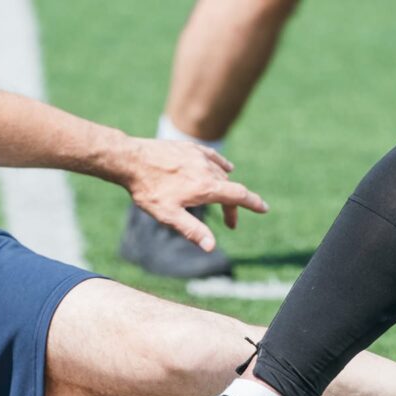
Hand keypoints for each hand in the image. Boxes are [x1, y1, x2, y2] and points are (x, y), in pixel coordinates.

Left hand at [123, 138, 268, 250]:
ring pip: (220, 174)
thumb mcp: (168, 215)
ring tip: (220, 201)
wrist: (130, 160)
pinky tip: (225, 168)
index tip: (264, 209)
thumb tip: (211, 247)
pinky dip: (222, 166)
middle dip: (232, 207)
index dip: (254, 203)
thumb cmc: (148, 190)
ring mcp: (199, 157)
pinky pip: (213, 157)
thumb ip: (192, 230)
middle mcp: (207, 170)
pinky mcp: (190, 148)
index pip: (238, 196)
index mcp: (205, 188)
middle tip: (229, 223)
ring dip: (225, 189)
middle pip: (229, 189)